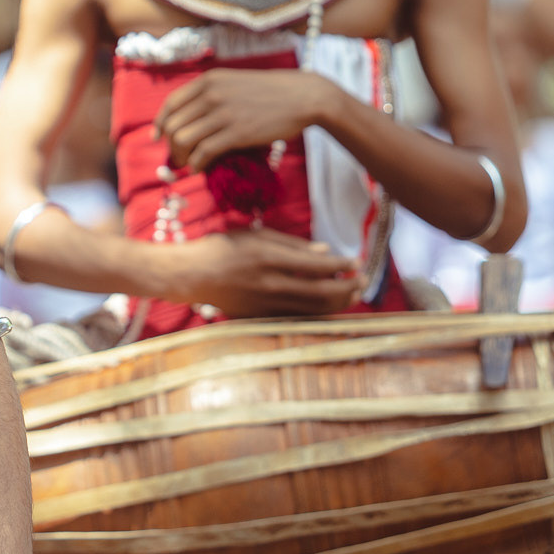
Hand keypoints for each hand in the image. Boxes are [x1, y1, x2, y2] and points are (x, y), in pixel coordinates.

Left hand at [154, 68, 335, 171]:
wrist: (302, 96)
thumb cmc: (269, 92)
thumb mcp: (233, 83)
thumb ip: (210, 95)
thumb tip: (188, 120)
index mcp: (208, 80)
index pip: (171, 104)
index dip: (160, 123)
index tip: (158, 138)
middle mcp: (211, 94)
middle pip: (173, 125)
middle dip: (171, 146)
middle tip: (178, 158)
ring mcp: (223, 113)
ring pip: (182, 140)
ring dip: (181, 157)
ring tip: (188, 164)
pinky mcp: (236, 132)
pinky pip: (204, 152)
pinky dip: (197, 164)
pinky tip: (200, 168)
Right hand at [165, 228, 366, 315]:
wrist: (191, 275)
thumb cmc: (222, 248)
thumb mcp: (256, 235)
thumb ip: (292, 245)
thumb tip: (325, 252)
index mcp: (269, 257)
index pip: (318, 265)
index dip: (343, 264)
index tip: (357, 262)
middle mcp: (270, 283)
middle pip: (321, 292)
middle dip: (348, 287)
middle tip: (362, 281)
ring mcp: (266, 304)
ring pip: (313, 309)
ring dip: (338, 303)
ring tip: (352, 294)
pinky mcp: (261, 317)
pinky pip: (297, 317)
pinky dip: (317, 313)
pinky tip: (328, 306)